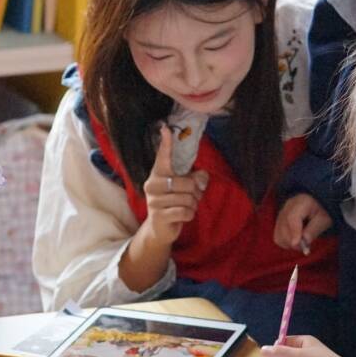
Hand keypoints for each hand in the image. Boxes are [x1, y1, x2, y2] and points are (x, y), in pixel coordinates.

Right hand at [139, 125, 208, 249]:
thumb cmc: (174, 202)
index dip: (165, 143)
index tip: (165, 127)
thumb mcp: (186, 189)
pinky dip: (189, 215)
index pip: (162, 156)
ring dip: (193, 205)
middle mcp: (152, 184)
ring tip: (186, 207)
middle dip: (195, 192)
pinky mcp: (158, 216)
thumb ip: (196, 179)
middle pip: (186, 182)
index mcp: (159, 174)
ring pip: (187, 199)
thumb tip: (202, 177)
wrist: (160, 229)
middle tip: (192, 198)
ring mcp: (153, 201)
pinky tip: (182, 216)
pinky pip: (185, 212)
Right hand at [274, 194, 331, 253]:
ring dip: (290, 243)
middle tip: (306, 246)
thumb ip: (314, 230)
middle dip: (293, 241)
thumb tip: (304, 241)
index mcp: (302, 202)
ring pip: (279, 234)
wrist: (317, 205)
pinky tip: (296, 240)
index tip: (297, 244)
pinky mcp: (278, 222)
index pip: (292, 217)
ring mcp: (281, 214)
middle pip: (283, 227)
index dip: (294, 231)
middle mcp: (288, 206)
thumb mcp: (324, 220)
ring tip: (302, 242)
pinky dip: (286, 243)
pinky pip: (278, 237)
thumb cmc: (322, 212)